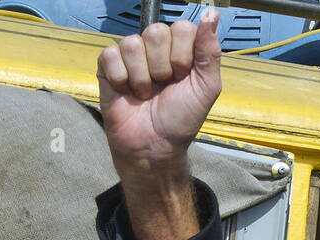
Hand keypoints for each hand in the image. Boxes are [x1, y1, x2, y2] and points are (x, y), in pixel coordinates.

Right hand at [96, 13, 222, 178]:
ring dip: (142, 77)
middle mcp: (156, 47)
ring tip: (145, 93)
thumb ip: (209, 51)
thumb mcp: (206, 87)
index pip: (182, 28)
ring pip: (132, 43)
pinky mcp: (108, 65)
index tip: (183, 78)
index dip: (183, 56)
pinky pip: (111, 55)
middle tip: (163, 87)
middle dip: (163, 68)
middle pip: (156, 32)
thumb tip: (212, 13)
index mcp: (181, 48)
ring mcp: (131, 55)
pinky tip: (127, 92)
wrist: (155, 146)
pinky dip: (121, 79)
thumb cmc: (181, 119)